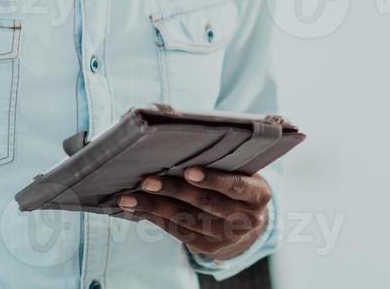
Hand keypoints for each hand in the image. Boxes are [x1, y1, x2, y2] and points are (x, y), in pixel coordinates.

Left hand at [116, 168, 271, 260]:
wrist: (248, 221)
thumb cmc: (239, 181)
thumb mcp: (243, 170)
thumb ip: (224, 161)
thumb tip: (180, 140)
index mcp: (259, 195)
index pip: (236, 186)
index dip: (213, 180)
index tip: (189, 171)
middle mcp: (246, 220)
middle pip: (206, 204)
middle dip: (174, 191)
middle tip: (148, 181)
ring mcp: (227, 237)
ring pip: (187, 220)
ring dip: (155, 207)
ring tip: (130, 197)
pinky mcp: (208, 248)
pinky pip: (179, 232)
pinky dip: (156, 218)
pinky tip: (138, 208)